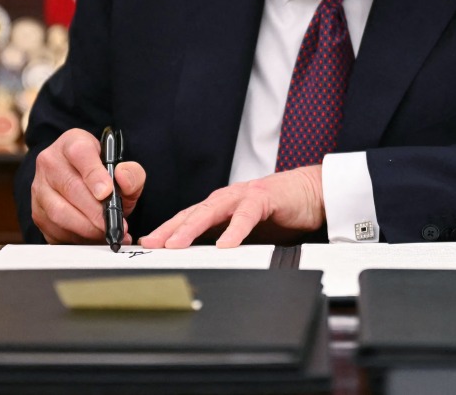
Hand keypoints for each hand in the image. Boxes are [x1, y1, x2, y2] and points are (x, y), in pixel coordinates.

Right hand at [31, 128, 145, 244]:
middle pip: (70, 187)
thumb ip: (132, 173)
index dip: (94, 174)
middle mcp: (50, 162)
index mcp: (72, 143)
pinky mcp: (37, 212)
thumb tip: (123, 178)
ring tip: (106, 232)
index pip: (79, 153)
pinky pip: (54, 230)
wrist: (83, 184)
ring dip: (86, 228)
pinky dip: (76, 238)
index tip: (107, 192)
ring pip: (59, 212)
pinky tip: (93, 238)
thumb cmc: (104, 175)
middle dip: (95, 211)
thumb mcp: (124, 169)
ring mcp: (40, 188)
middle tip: (114, 223)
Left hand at [140, 165, 324, 248]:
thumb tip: (201, 262)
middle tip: (151, 244)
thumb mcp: (244, 231)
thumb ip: (225, 240)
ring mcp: (244, 195)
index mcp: (220, 206)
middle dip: (169, 229)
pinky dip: (235, 230)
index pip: (187, 218)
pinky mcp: (265, 198)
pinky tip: (226, 243)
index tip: (145, 245)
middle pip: (192, 213)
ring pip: (212, 210)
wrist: (310, 192)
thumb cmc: (277, 211)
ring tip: (176, 244)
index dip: (165, 230)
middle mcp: (227, 198)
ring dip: (192, 227)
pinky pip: (246, 215)